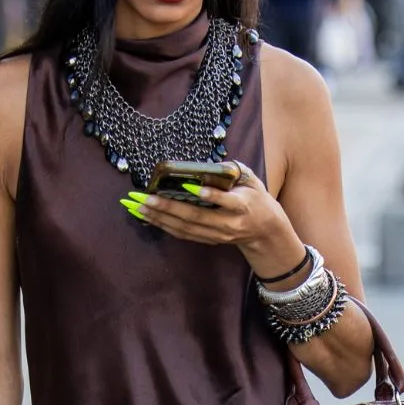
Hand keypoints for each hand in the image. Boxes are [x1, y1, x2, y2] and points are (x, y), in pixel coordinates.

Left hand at [120, 163, 305, 280]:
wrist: (264, 230)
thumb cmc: (256, 199)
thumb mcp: (253, 181)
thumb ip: (236, 171)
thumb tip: (214, 164)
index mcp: (242, 206)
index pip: (228, 202)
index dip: (212, 195)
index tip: (195, 188)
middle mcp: (228, 224)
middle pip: (196, 217)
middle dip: (169, 208)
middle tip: (146, 199)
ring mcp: (216, 235)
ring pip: (185, 228)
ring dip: (160, 219)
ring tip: (139, 208)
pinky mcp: (208, 240)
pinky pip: (183, 234)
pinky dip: (164, 225)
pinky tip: (148, 217)